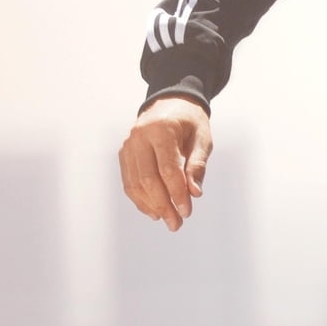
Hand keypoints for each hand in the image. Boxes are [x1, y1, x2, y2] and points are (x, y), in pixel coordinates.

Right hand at [118, 96, 212, 230]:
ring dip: (150, 206)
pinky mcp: (124, 154)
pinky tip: (154, 210)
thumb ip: (197, 165)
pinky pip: (129, 181)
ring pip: (134, 183)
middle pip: (148, 179)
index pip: (168, 169)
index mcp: (161, 130)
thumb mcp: (202, 138)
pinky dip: (140, 199)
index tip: (187, 212)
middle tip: (176, 223)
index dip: (177, 193)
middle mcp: (140, 137)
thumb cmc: (190, 122)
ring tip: (167, 219)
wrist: (170, 102)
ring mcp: (128, 145)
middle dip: (163, 205)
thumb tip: (194, 193)